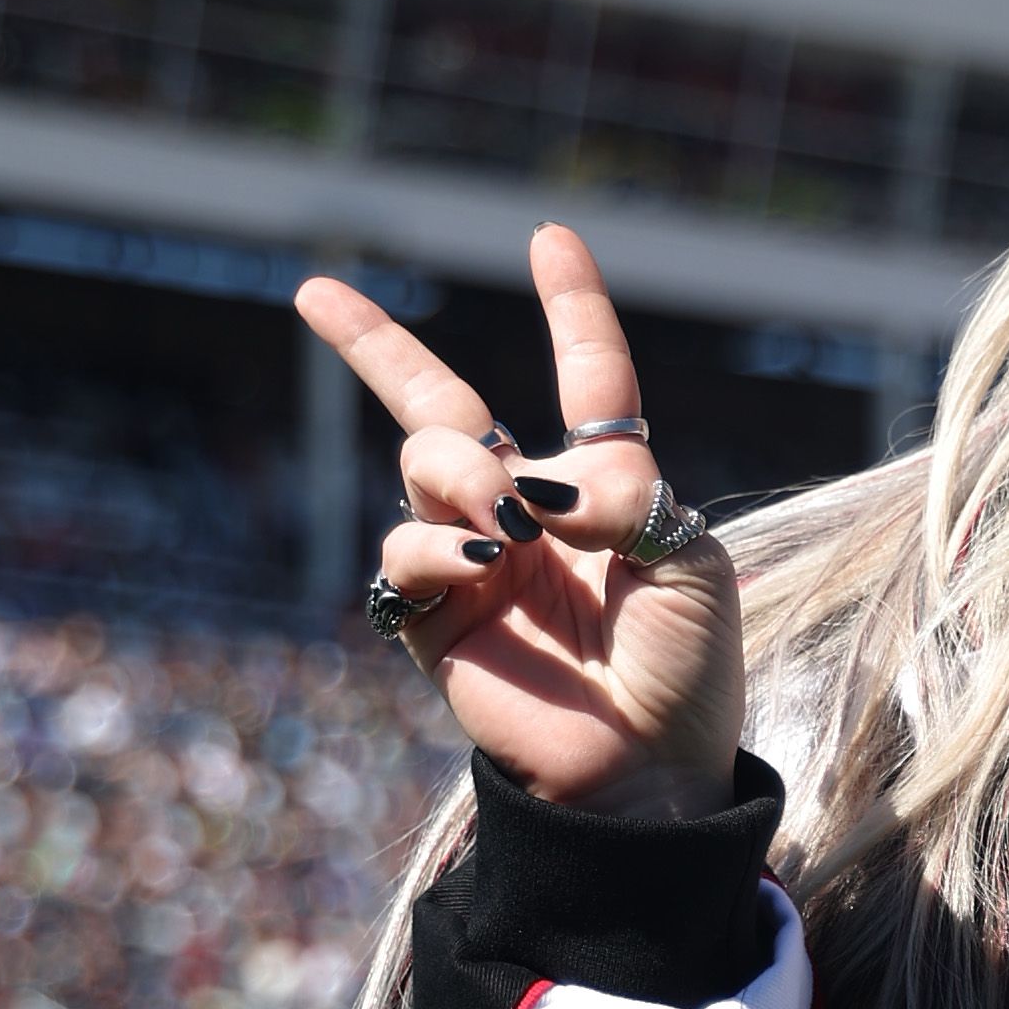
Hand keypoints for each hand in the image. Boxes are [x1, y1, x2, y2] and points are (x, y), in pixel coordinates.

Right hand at [299, 223, 744, 813]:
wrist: (647, 771)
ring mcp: (473, 558)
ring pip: (426, 458)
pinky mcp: (435, 614)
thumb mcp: (691, 566)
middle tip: (316, 293)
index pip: (588, 382)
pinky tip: (482, 562)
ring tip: (509, 525)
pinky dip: (439, 542)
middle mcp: (528, 511)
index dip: (573, 309)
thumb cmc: (683, 672)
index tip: (550, 237)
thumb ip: (631, 497)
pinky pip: (406, 547)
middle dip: (371, 342)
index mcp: (604, 489)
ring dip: (464, 470)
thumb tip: (539, 482)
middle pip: (439, 403)